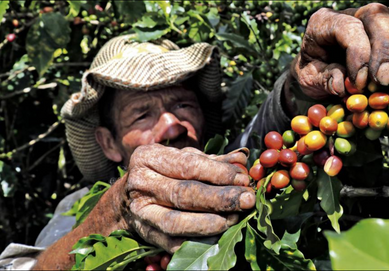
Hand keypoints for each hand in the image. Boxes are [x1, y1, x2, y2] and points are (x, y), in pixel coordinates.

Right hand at [115, 144, 254, 252]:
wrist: (126, 198)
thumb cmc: (163, 172)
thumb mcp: (183, 158)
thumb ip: (212, 160)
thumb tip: (242, 160)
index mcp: (149, 157)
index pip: (188, 166)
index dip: (219, 173)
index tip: (243, 178)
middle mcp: (140, 183)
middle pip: (184, 194)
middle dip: (220, 198)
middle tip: (247, 200)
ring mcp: (140, 212)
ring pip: (176, 222)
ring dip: (209, 223)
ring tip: (235, 219)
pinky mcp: (145, 234)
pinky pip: (172, 243)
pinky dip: (196, 242)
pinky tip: (218, 237)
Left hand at [291, 4, 388, 98]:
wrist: (320, 73)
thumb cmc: (315, 73)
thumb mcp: (309, 79)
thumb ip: (324, 79)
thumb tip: (343, 85)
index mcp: (326, 22)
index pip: (347, 26)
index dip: (358, 53)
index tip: (361, 82)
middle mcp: (354, 14)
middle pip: (378, 16)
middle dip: (386, 48)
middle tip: (386, 79)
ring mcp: (377, 21)